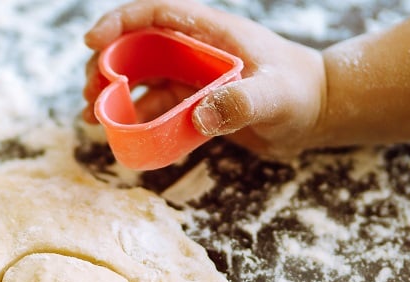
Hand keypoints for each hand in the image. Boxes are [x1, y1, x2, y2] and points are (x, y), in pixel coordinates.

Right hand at [82, 0, 325, 156]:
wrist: (320, 113)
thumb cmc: (303, 93)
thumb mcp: (276, 96)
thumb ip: (243, 103)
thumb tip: (201, 115)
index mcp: (212, 33)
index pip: (158, 14)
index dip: (121, 22)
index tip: (93, 43)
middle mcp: (199, 51)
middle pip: (139, 48)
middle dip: (108, 67)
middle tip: (89, 96)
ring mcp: (197, 78)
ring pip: (145, 81)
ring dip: (117, 97)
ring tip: (94, 119)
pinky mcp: (200, 106)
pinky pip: (162, 110)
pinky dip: (140, 122)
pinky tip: (125, 139)